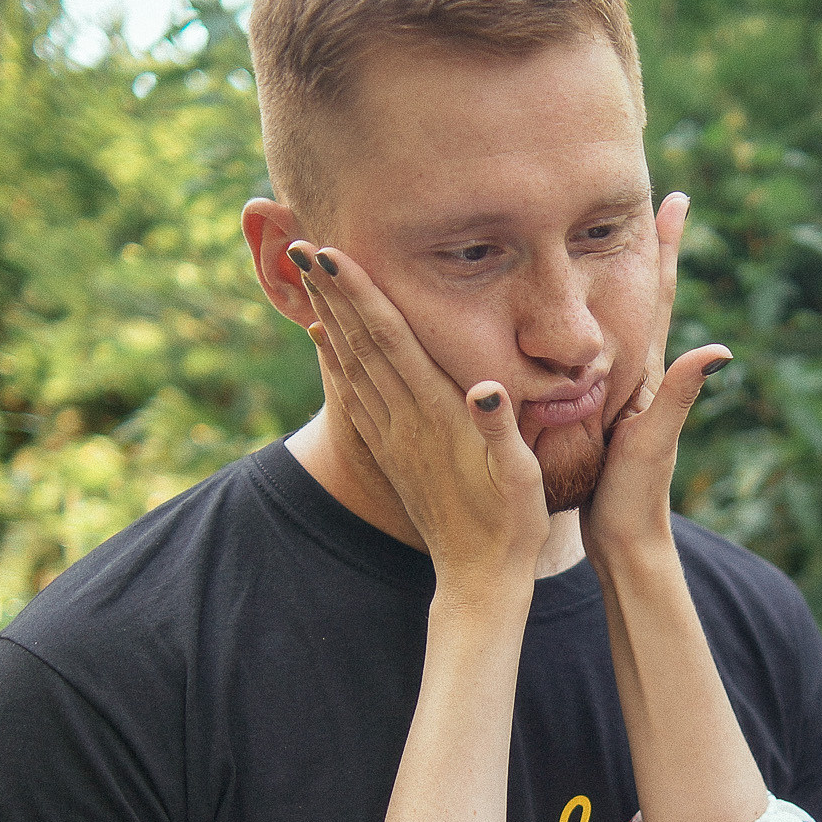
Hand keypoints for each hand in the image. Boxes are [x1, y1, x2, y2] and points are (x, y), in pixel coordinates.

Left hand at [294, 242, 548, 587]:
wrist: (479, 579)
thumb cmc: (512, 526)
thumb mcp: (522, 478)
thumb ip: (501, 432)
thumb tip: (486, 390)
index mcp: (436, 415)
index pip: (391, 341)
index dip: (362, 295)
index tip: (332, 253)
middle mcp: (406, 421)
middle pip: (361, 343)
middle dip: (332, 291)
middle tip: (299, 243)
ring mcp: (394, 438)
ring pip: (351, 365)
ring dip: (329, 318)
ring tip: (308, 278)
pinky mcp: (392, 454)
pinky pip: (353, 396)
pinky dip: (334, 361)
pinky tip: (325, 342)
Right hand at [581, 192, 732, 565]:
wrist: (623, 543)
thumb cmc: (635, 497)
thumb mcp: (654, 441)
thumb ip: (681, 396)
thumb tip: (720, 350)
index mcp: (649, 373)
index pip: (658, 297)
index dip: (665, 249)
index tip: (675, 198)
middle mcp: (638, 376)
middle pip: (641, 296)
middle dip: (643, 247)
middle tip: (647, 196)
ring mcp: (617, 392)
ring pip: (612, 320)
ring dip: (614, 278)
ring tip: (606, 238)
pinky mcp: (593, 411)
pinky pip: (585, 352)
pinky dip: (582, 323)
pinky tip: (572, 318)